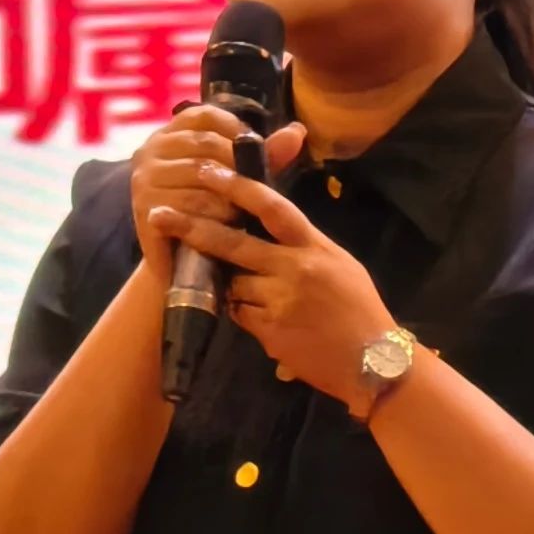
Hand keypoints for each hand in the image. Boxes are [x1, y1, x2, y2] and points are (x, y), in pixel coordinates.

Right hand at [130, 105, 305, 284]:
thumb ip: (265, 155)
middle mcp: (151, 150)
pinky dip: (213, 217)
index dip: (235, 129)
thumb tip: (298, 131)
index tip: (256, 150)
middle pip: (205, 144)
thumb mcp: (242, 180)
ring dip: (228, 196)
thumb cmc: (215, 216)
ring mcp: (144, 178)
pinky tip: (227, 228)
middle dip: (237, 167)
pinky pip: (188, 206)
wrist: (183, 266)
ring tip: (243, 213)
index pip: (204, 115)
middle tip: (254, 191)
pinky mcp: (144, 207)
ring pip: (200, 175)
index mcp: (171, 134)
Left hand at [147, 162, 392, 413]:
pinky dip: (246, 315)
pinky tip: (269, 322)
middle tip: (160, 215)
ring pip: (234, 284)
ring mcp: (280, 301)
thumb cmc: (360, 309)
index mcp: (314, 246)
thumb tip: (272, 226)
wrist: (374, 362)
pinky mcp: (270, 331)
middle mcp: (295, 268)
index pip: (272, 207)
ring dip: (234, 286)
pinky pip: (241, 315)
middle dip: (193, 228)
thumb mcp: (341, 265)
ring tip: (260, 297)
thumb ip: (306, 245)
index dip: (237, 187)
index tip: (208, 170)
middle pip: (233, 243)